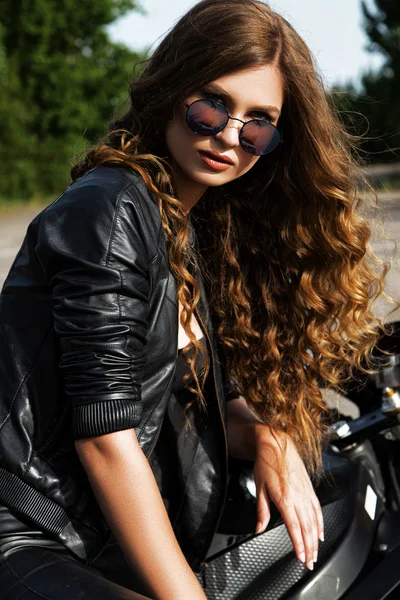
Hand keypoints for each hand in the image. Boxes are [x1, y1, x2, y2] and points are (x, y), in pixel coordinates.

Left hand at [253, 429, 323, 570]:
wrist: (276, 443)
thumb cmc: (266, 463)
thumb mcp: (259, 487)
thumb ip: (261, 510)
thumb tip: (259, 528)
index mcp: (284, 498)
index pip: (294, 527)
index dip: (299, 545)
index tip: (301, 558)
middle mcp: (298, 496)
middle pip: (307, 528)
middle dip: (309, 548)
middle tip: (310, 562)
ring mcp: (305, 492)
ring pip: (314, 520)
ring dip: (316, 539)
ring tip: (316, 552)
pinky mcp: (309, 488)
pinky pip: (317, 509)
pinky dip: (320, 522)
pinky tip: (320, 532)